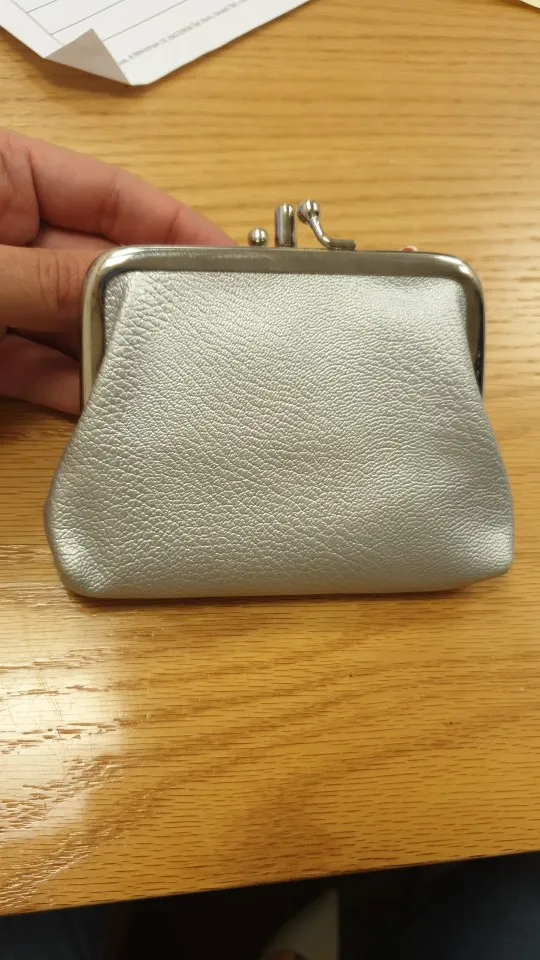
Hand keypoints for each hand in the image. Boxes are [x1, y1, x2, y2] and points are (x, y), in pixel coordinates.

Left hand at [0, 130, 232, 413]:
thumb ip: (48, 280)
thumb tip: (127, 294)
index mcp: (1, 173)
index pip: (109, 193)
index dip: (172, 226)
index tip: (229, 260)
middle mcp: (7, 232)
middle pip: (97, 264)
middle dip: (144, 302)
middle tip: (205, 332)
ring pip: (71, 323)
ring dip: (110, 354)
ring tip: (161, 378)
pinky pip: (36, 368)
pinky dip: (67, 389)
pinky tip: (104, 405)